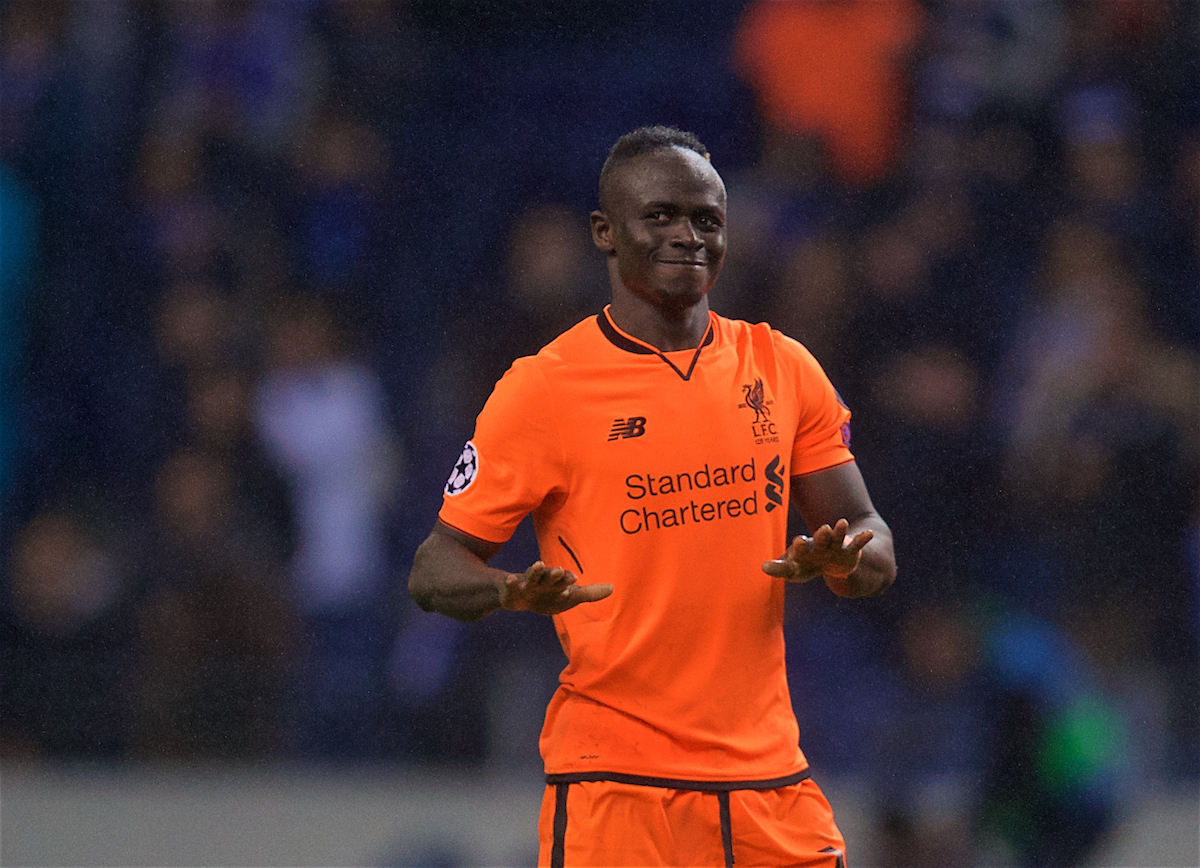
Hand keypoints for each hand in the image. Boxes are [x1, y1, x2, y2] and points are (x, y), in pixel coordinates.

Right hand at [499, 561, 613, 614]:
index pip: (565, 581)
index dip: (568, 580)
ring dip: (536, 570)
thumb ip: (589, 593)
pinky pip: (510, 585)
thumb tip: (613, 589)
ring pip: (532, 576)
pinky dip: (510, 582)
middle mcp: (543, 581)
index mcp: (557, 582)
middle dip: (555, 574)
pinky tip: (510, 579)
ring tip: (539, 564)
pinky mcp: (512, 589)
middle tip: (560, 571)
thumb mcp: (568, 596)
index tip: (574, 578)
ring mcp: (527, 584)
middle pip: (550, 577)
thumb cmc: (548, 595)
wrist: (519, 598)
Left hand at [762, 519, 873, 583]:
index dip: (800, 545)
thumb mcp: (794, 569)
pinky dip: (863, 538)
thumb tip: (763, 567)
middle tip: (823, 529)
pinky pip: (858, 544)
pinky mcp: (850, 552)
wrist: (831, 563)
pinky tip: (869, 533)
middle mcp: (820, 544)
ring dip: (840, 531)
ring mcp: (836, 546)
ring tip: (842, 522)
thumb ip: (781, 569)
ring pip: (838, 537)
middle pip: (820, 538)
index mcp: (805, 549)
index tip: (799, 541)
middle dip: (822, 535)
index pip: (800, 547)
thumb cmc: (807, 564)